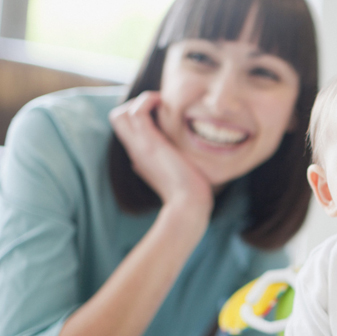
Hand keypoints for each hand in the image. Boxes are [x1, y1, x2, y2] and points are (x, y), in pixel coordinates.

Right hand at [109, 91, 212, 216]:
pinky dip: (147, 101)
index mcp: (140, 155)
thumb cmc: (187, 192)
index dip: (138, 113)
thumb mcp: (170, 176)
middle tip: (161, 105)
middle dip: (136, 102)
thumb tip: (144, 163)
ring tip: (164, 103)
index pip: (125, 127)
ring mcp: (140, 146)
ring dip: (142, 100)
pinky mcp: (150, 143)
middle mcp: (135, 149)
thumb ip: (158, 166)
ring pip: (120, 113)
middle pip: (116, 117)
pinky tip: (166, 105)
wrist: (189, 203)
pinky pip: (136, 112)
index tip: (161, 111)